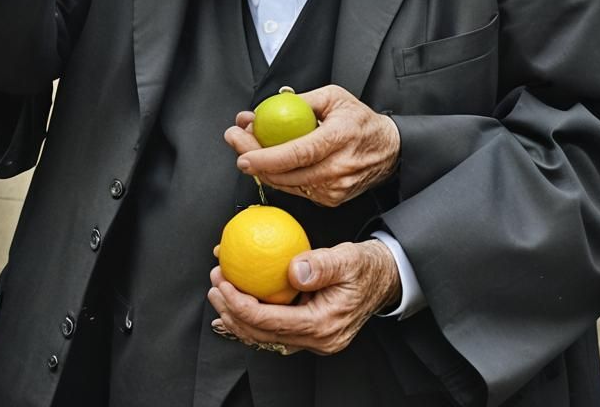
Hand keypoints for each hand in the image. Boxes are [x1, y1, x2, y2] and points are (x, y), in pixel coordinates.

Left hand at [209, 240, 400, 354]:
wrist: (385, 279)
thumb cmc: (365, 266)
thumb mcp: (347, 258)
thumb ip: (321, 265)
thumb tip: (292, 269)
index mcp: (323, 325)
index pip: (271, 322)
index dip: (240, 304)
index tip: (223, 283)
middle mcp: (318, 340)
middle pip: (263, 335)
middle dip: (232, 311)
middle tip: (215, 284)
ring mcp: (314, 340)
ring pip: (266, 337)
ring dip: (238, 317)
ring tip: (219, 294)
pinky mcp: (310, 332)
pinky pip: (274, 331)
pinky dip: (253, 319)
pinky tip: (235, 306)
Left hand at [225, 85, 399, 206]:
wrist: (389, 150)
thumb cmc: (360, 121)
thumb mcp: (333, 97)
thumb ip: (301, 102)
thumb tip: (265, 110)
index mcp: (339, 138)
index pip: (297, 153)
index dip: (266, 156)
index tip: (242, 150)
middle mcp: (337, 168)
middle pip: (285, 172)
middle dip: (252, 158)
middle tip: (234, 139)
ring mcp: (333, 188)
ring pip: (287, 184)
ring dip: (261, 166)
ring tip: (246, 145)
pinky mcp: (330, 199)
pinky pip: (296, 189)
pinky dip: (279, 175)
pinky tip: (268, 160)